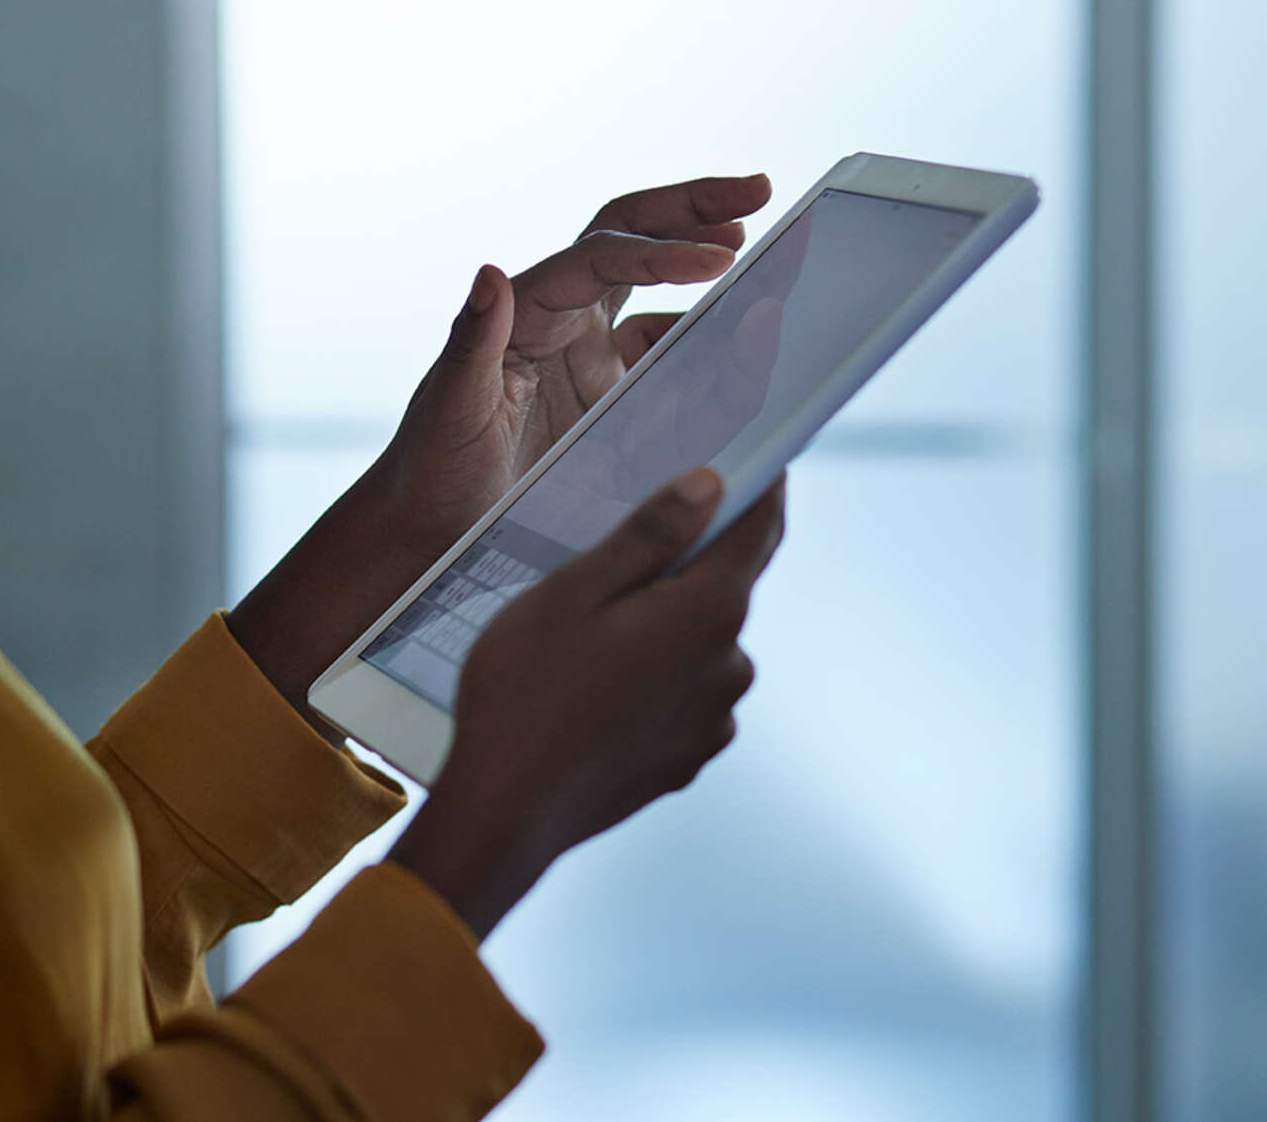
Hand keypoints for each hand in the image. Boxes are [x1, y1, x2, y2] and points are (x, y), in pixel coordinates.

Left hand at [374, 174, 774, 554]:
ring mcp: (598, 369)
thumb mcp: (446, 408)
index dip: (663, 252)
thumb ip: (471, 342)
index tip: (722, 256)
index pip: (603, 257)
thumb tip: (489, 272)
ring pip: (672, 315)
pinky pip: (680, 381)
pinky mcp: (620, 415)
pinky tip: (755, 361)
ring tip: (775, 295)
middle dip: (696, 210)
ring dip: (721, 302)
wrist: (431, 536)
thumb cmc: (428, 469)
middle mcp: (567, 326)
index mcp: (528, 312)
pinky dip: (720, 370)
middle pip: (638, 241)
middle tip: (759, 191)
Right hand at [388, 468, 786, 938]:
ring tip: (588, 633)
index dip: (761, 482)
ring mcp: (712, 718)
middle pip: (724, 584)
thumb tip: (712, 483)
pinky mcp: (688, 758)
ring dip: (663, 625)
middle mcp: (729, 664)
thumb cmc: (526, 692)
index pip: (760, 526)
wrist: (505, 812)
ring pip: (699, 643)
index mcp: (708, 610)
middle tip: (622, 546)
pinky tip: (594, 687)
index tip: (756, 452)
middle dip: (687, 559)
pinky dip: (653, 677)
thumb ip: (650, 535)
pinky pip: (683, 694)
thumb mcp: (575, 591)